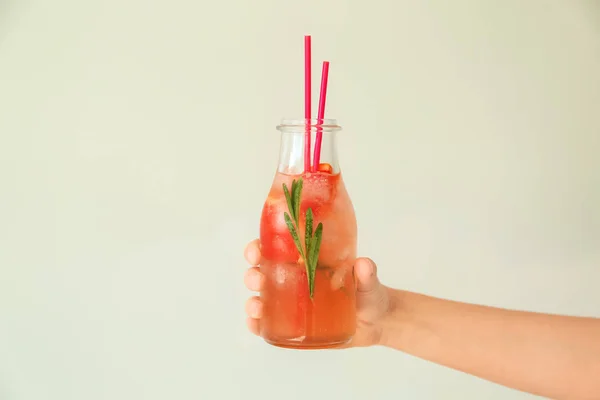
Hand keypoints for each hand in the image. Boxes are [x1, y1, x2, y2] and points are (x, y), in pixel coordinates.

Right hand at [243, 239, 393, 347]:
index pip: (275, 249)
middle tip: (257, 279)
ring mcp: (292, 304)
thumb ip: (366, 273)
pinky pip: (270, 325)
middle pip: (262, 273)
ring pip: (261, 299)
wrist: (377, 322)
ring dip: (252, 301)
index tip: (256, 251)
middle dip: (252, 274)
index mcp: (305, 261)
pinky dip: (258, 325)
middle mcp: (293, 280)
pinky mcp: (294, 326)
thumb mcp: (368, 280)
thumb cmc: (368, 293)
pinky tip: (256, 325)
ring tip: (257, 307)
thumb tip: (363, 264)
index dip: (259, 248)